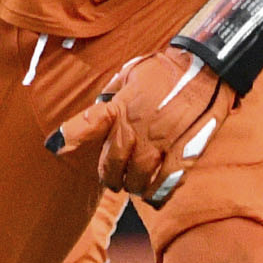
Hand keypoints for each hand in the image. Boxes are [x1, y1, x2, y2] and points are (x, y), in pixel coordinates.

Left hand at [48, 47, 237, 206]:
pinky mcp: (183, 154)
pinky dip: (157, 193)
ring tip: (134, 185)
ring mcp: (160, 144)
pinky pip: (165, 184)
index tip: (56, 146)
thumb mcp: (132, 71)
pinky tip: (154, 195)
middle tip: (112, 178)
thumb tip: (101, 105)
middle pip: (113, 164)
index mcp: (122, 106)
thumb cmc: (167, 67)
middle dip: (109, 174)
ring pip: (138, 179)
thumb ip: (114, 92)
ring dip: (133, 185)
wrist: (206, 67)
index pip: (89, 123)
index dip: (70, 136)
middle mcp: (137, 128)